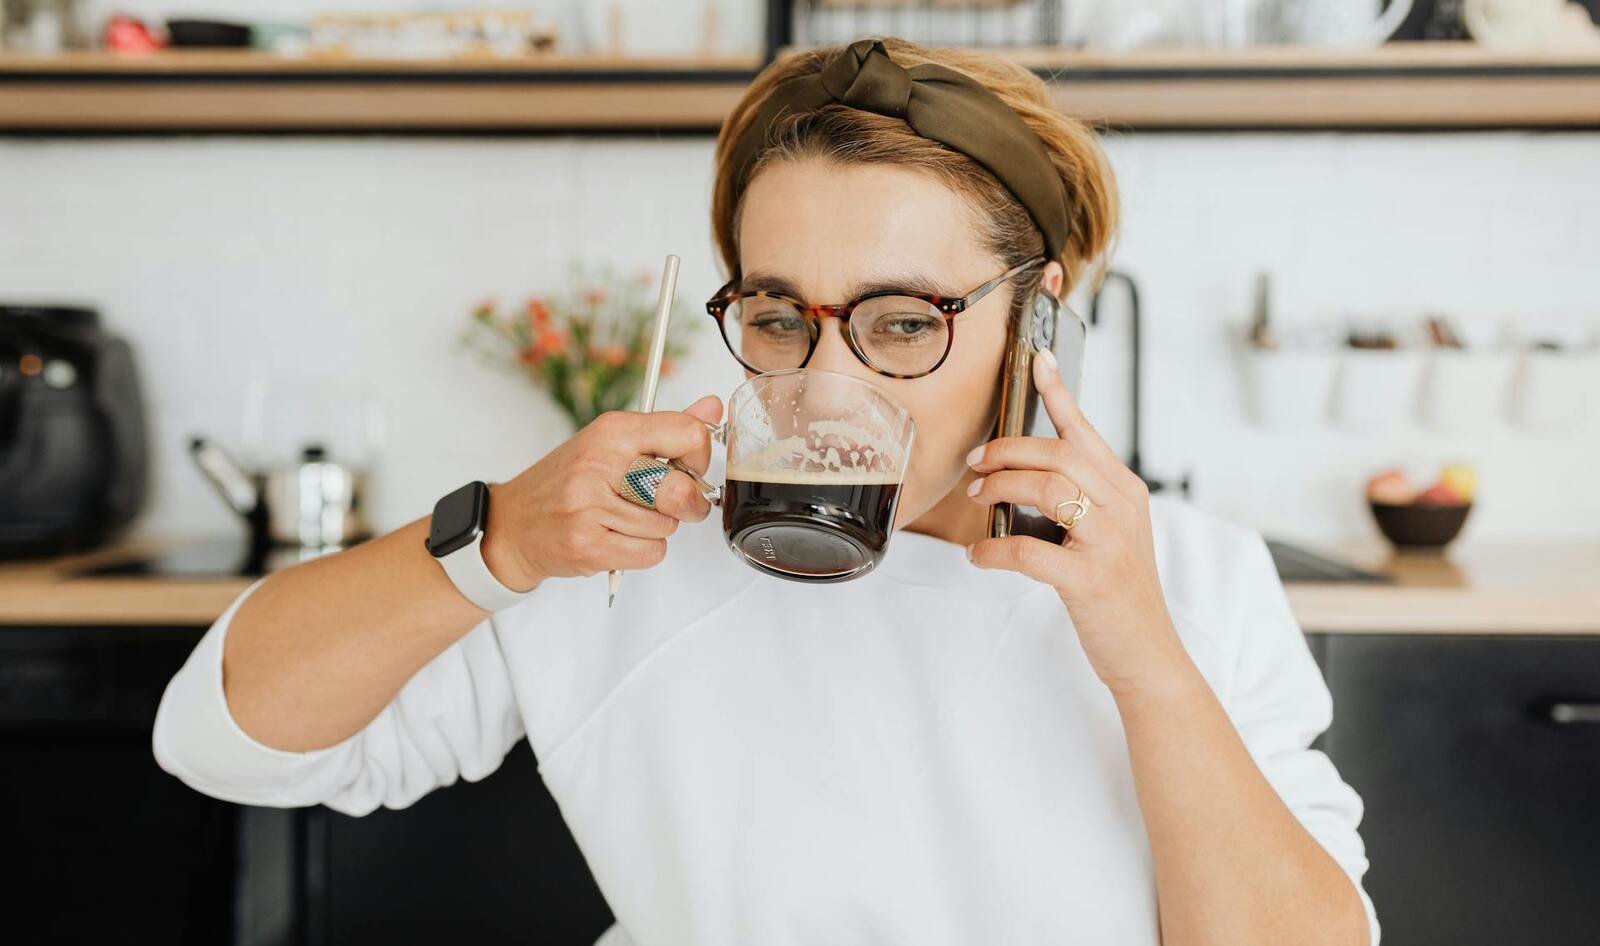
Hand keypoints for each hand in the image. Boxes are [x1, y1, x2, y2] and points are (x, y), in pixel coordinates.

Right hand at [480, 394, 723, 589]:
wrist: (513, 524)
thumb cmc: (567, 483)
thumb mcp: (612, 442)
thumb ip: (667, 428)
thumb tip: (714, 407)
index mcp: (612, 431)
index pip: (687, 434)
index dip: (699, 457)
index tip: (687, 467)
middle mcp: (600, 463)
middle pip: (680, 489)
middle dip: (687, 503)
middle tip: (672, 504)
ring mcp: (590, 506)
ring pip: (667, 526)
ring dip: (657, 529)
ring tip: (626, 519)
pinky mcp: (588, 545)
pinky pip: (651, 553)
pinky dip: (643, 551)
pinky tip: (618, 538)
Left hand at [963, 350, 1191, 697]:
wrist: (1147, 652)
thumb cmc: (1117, 592)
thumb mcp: (1109, 534)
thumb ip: (1080, 500)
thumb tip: (1021, 475)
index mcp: (1126, 491)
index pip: (1086, 431)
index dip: (1059, 393)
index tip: (1037, 360)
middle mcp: (1123, 507)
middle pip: (1058, 454)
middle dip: (1007, 451)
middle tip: (976, 465)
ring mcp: (1108, 543)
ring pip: (1047, 489)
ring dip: (1000, 488)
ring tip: (977, 499)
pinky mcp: (1089, 580)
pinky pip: (1028, 551)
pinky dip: (993, 549)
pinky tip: (978, 554)